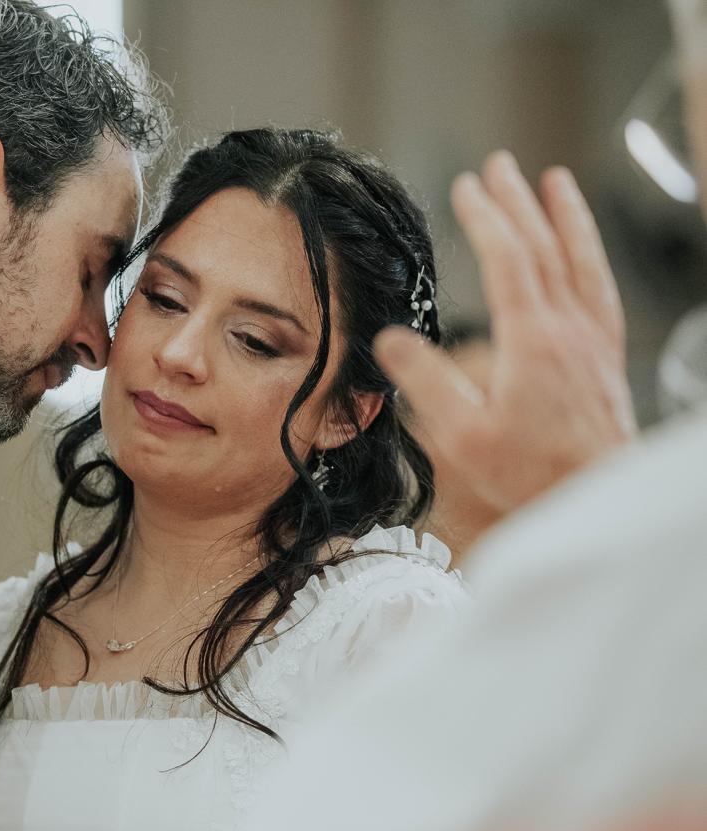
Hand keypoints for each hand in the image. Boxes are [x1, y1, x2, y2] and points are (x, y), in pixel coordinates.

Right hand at [374, 151, 633, 522]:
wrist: (596, 495)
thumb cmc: (531, 474)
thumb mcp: (463, 436)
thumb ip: (427, 384)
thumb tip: (391, 341)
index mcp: (532, 340)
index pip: (509, 258)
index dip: (485, 217)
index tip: (466, 186)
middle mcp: (570, 329)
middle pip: (544, 247)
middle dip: (518, 202)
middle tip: (498, 166)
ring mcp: (594, 339)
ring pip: (580, 261)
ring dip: (565, 216)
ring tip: (554, 182)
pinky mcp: (608, 356)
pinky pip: (601, 287)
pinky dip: (591, 255)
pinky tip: (584, 250)